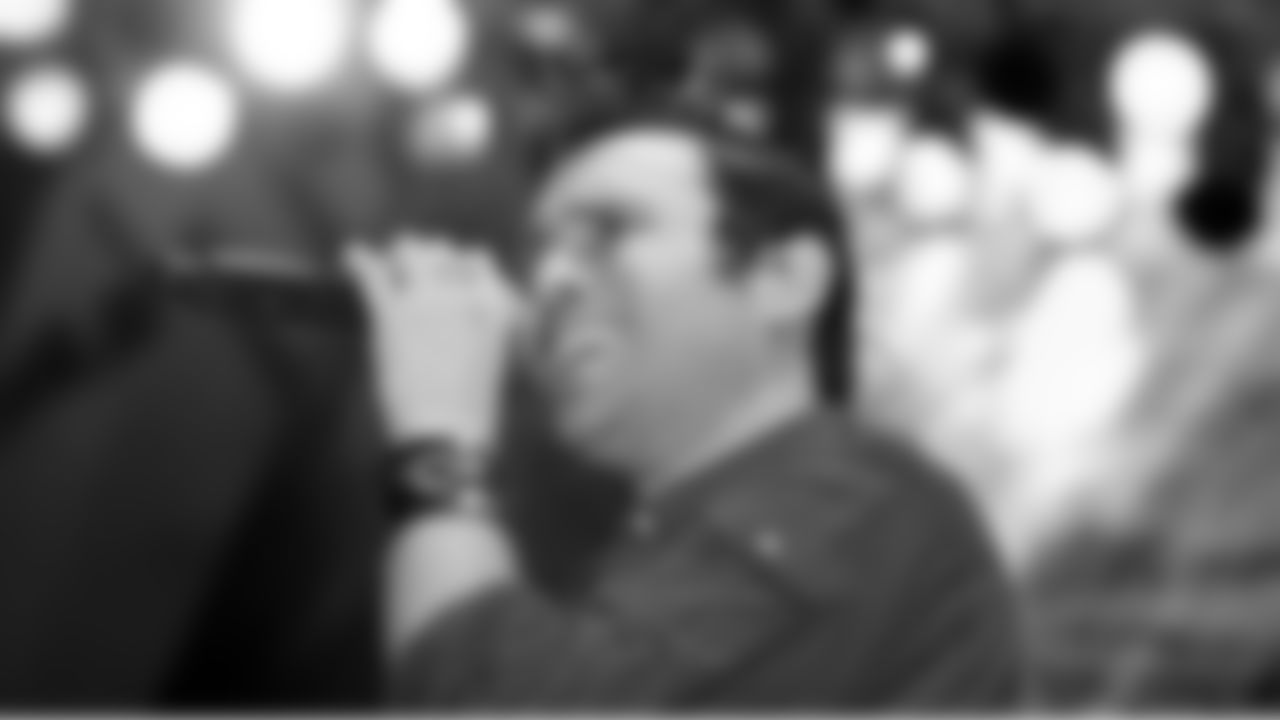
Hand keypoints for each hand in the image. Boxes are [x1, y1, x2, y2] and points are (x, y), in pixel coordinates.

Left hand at [347, 235, 521, 453]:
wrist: (445, 441)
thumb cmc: (469, 417)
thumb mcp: (489, 364)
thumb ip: (476, 330)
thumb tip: (455, 321)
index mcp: (496, 309)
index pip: (478, 260)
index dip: (458, 265)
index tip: (444, 274)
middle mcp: (465, 294)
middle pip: (442, 252)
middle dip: (426, 257)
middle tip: (410, 267)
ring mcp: (429, 300)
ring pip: (407, 252)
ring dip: (395, 257)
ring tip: (384, 265)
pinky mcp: (393, 314)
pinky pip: (371, 273)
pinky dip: (357, 261)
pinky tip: (349, 257)